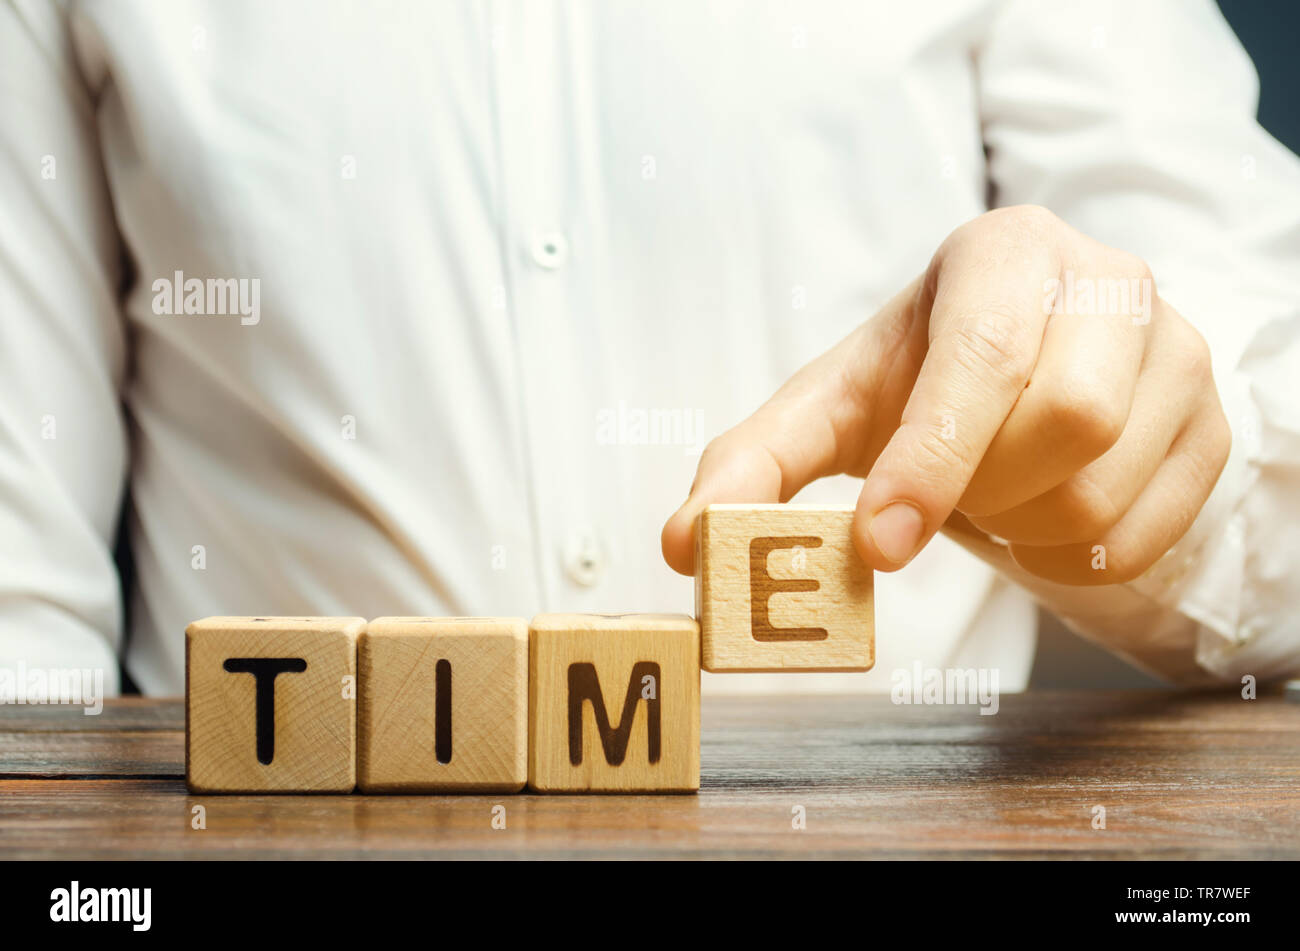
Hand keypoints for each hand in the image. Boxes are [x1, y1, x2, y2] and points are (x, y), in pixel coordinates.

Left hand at [662, 206, 1230, 585]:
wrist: (1018, 376)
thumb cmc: (915, 383)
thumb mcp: (830, 406)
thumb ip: (751, 464)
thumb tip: (684, 543)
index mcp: (1004, 252)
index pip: (986, 356)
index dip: (930, 459)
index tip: (878, 542)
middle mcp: (1108, 279)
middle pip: (1065, 421)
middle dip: (982, 490)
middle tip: (945, 494)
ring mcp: (1179, 347)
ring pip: (1107, 483)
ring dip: (1024, 526)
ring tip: (991, 496)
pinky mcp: (1211, 420)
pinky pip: (1150, 531)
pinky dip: (1074, 557)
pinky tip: (1041, 519)